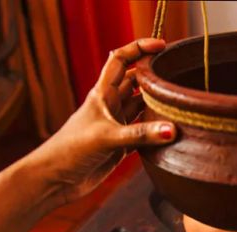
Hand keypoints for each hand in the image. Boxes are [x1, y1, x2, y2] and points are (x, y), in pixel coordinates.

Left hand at [28, 38, 176, 203]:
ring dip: (159, 104)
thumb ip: (140, 134)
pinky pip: (144, 133)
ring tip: (182, 101)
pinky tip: (172, 132)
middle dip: (155, 75)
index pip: (121, 60)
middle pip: (136, 82)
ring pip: (142, 107)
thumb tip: (173, 129)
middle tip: (180, 73)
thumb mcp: (106, 138)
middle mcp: (111, 107)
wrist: (54, 179)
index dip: (140, 48)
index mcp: (102, 94)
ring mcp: (117, 126)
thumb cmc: (71, 151)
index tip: (162, 46)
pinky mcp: (121, 147)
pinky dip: (157, 132)